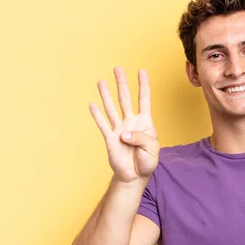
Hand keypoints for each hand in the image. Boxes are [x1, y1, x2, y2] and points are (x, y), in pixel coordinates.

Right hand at [89, 67, 159, 182]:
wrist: (135, 176)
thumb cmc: (147, 161)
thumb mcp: (152, 149)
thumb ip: (141, 138)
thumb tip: (123, 133)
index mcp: (145, 123)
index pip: (144, 100)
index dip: (143, 85)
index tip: (142, 70)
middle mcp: (131, 122)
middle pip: (125, 99)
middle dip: (122, 83)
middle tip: (118, 68)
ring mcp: (119, 129)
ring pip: (112, 108)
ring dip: (106, 95)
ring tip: (101, 81)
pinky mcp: (110, 138)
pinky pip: (103, 124)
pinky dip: (97, 115)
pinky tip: (92, 104)